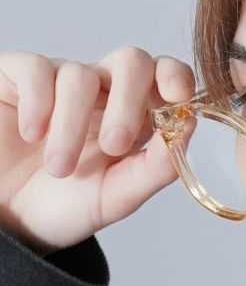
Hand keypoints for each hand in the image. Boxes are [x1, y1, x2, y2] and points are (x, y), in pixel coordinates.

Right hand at [0, 46, 196, 254]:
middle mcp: (102, 94)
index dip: (175, 76)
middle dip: (129, 101)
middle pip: (131, 61)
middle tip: (115, 146)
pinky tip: (32, 134)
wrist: (12, 225)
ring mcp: (60, 83)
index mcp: (136, 118)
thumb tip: (189, 126)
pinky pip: (35, 68)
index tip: (177, 96)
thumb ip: (156, 167)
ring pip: (80, 75)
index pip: (164, 77)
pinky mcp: (17, 79)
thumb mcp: (118, 195)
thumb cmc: (67, 207)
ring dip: (73, 126)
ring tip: (60, 168)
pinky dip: (38, 102)